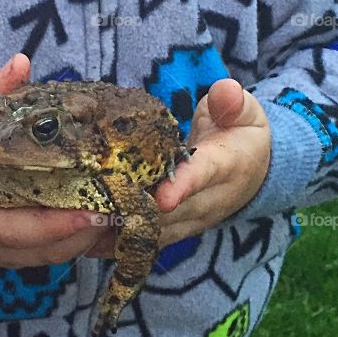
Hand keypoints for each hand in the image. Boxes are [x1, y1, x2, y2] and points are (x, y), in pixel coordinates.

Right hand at [0, 53, 104, 267]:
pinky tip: (119, 221)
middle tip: (124, 209)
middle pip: (42, 249)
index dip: (51, 225)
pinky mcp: (24, 250)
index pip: (11, 229)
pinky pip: (60, 251)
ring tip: (129, 212)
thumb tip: (20, 62)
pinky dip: (89, 240)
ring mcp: (7, 252)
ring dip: (93, 237)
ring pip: (55, 254)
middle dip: (85, 233)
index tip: (88, 211)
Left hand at [85, 79, 271, 257]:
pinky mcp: (178, 230)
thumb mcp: (245, 109)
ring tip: (80, 227)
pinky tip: (85, 242)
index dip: (181, 186)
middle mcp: (209, 200)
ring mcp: (193, 220)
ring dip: (120, 231)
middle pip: (170, 213)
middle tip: (93, 207)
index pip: (201, 176)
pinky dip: (119, 243)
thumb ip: (231, 101)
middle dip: (133, 211)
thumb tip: (225, 93)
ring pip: (156, 232)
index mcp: (225, 166)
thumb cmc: (241, 132)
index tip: (161, 197)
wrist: (256, 170)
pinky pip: (148, 241)